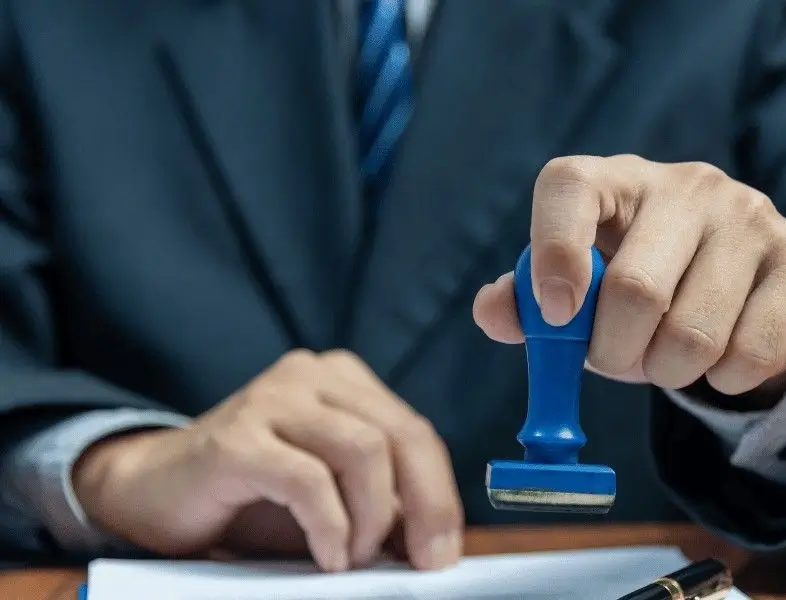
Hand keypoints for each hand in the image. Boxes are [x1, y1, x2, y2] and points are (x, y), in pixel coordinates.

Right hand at [72, 350, 463, 571]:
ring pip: (363, 450)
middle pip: (400, 435)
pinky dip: (329, 524)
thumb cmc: (251, 500)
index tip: (445, 552)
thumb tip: (437, 545)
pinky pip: (307, 479)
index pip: (416, 433)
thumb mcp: (332, 501)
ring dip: (370, 517)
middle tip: (425, 563)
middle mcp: (311, 376)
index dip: (440, 495)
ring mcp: (271, 399)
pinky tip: (327, 557)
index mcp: (343, 381)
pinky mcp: (236, 438)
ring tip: (353, 559)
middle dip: (425, 506)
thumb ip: (382, 507)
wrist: (151, 493)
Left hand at [473, 155, 785, 400]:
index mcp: (616, 180)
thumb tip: (496, 312)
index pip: (570, 189)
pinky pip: (752, 353)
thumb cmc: (639, 277)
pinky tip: (720, 358)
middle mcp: (687, 185)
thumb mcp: (579, 285)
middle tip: (617, 361)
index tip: (554, 316)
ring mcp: (751, 216)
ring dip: (669, 373)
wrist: (743, 275)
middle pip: (636, 289)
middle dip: (615, 352)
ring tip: (668, 359)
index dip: (552, 254)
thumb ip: (527, 301)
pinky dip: (724, 380)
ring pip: (695, 335)